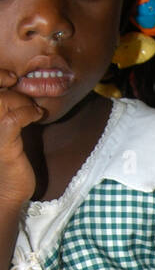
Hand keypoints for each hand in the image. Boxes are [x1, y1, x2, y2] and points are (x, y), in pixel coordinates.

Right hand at [0, 68, 43, 209]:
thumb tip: (19, 86)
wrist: (6, 191)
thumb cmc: (6, 160)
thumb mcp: (5, 129)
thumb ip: (6, 108)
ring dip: (24, 101)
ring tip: (35, 111)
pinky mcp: (3, 142)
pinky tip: (37, 117)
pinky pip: (15, 118)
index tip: (13, 78)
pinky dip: (29, 112)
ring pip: (4, 99)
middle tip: (30, 101)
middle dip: (14, 89)